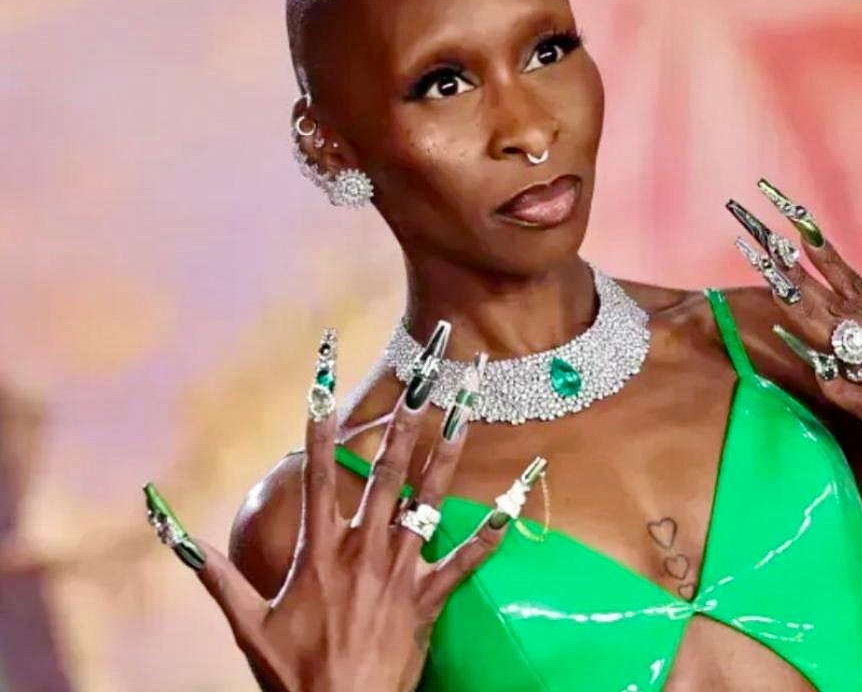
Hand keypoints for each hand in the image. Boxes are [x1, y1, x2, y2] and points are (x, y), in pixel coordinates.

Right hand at [144, 326, 543, 691]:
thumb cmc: (292, 675)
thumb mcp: (245, 623)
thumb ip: (214, 574)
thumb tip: (174, 534)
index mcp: (320, 550)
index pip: (320, 473)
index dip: (322, 425)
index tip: (326, 380)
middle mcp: (365, 548)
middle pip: (388, 471)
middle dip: (406, 418)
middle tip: (426, 373)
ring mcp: (401, 571)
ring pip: (429, 499)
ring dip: (449, 450)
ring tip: (466, 406)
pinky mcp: (428, 598)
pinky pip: (466, 561)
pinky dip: (491, 532)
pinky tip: (514, 500)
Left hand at [728, 183, 861, 513]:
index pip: (860, 287)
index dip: (827, 260)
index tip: (799, 230)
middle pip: (840, 305)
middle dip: (801, 276)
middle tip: (767, 246)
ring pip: (840, 337)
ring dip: (804, 311)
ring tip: (772, 284)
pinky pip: (848, 389)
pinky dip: (824, 371)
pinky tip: (800, 355)